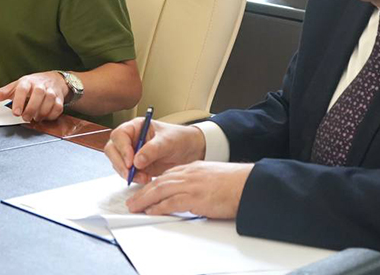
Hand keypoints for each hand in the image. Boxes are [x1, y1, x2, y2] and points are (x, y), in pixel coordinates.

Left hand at [0, 71, 67, 122]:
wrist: (53, 80)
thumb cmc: (31, 86)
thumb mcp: (14, 87)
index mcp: (27, 82)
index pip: (23, 89)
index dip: (19, 101)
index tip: (16, 112)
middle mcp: (40, 85)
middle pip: (38, 95)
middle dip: (31, 109)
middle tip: (26, 117)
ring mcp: (51, 91)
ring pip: (49, 102)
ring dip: (41, 113)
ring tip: (35, 117)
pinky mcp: (59, 99)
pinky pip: (57, 108)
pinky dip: (51, 115)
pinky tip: (44, 116)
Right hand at [104, 119, 205, 183]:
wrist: (190, 151)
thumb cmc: (179, 139)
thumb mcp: (168, 142)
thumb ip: (152, 150)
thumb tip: (136, 161)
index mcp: (136, 127)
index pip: (119, 135)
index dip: (122, 148)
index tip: (130, 161)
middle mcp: (130, 139)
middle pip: (113, 150)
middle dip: (120, 163)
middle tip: (130, 173)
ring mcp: (132, 153)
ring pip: (118, 163)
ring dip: (127, 173)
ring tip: (145, 178)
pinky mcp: (136, 166)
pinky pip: (127, 173)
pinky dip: (133, 178)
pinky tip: (146, 179)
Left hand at [126, 161, 253, 218]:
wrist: (247, 184)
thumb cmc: (235, 183)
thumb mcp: (213, 178)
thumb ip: (200, 183)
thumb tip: (193, 195)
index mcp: (193, 168)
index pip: (168, 175)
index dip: (154, 183)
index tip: (145, 190)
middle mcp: (189, 174)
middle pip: (159, 182)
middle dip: (143, 192)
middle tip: (132, 200)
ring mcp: (191, 185)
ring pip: (160, 190)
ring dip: (144, 199)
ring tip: (134, 207)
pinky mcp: (194, 197)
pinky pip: (171, 202)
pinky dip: (158, 207)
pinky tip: (150, 211)